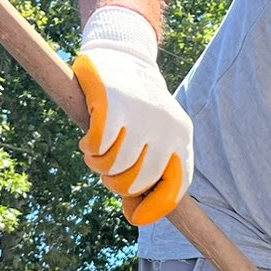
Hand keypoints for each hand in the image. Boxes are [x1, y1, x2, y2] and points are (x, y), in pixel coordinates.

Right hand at [71, 6, 192, 225]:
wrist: (124, 54)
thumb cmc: (138, 105)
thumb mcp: (156, 133)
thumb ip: (150, 169)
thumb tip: (136, 215)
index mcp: (181, 138)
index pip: (175, 188)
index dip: (154, 208)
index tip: (135, 216)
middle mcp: (166, 129)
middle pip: (135, 183)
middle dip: (114, 181)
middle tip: (106, 165)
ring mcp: (141, 117)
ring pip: (113, 167)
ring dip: (98, 163)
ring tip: (97, 149)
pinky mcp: (113, 105)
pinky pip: (98, 147)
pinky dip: (90, 148)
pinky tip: (90, 138)